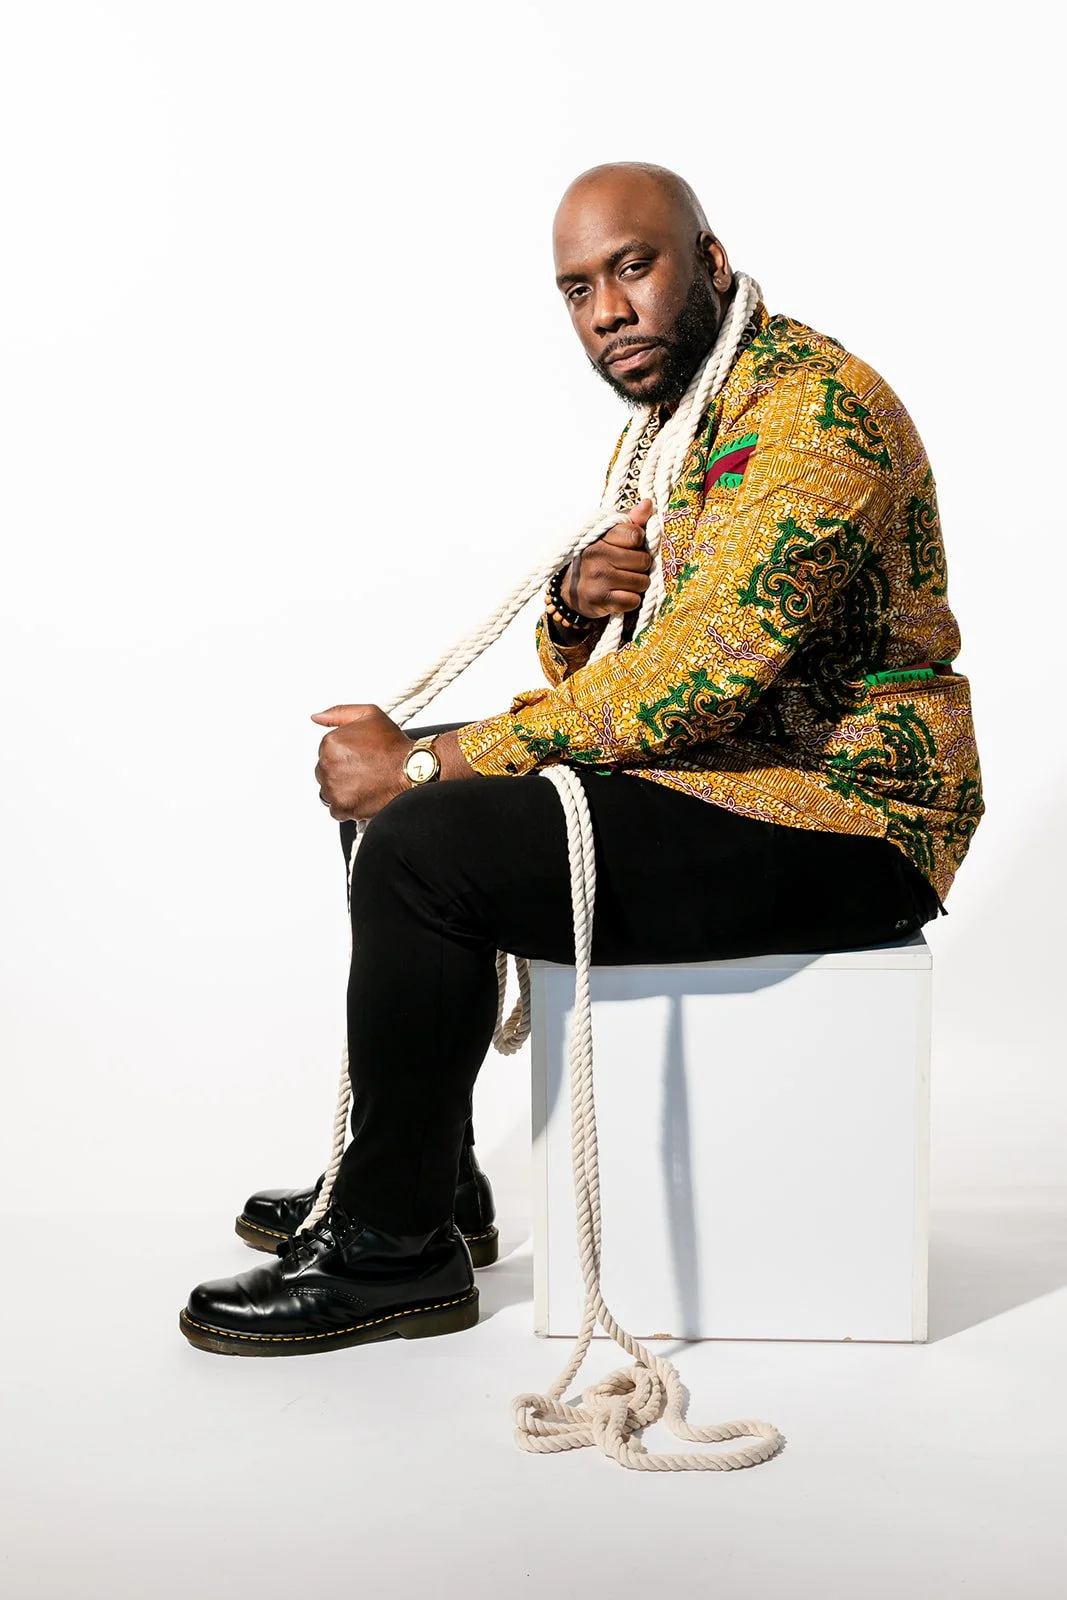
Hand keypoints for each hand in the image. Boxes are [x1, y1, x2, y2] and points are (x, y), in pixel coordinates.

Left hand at [311, 704, 410, 820]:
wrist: (412, 770)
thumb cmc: (394, 745)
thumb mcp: (369, 714)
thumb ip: (339, 712)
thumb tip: (316, 717)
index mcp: (330, 743)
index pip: (325, 753)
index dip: (344, 755)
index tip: (358, 757)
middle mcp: (327, 765)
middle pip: (324, 773)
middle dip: (341, 773)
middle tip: (363, 771)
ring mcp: (333, 787)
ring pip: (328, 792)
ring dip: (342, 790)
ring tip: (364, 783)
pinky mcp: (342, 806)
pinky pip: (335, 810)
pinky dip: (348, 806)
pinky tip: (363, 796)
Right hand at [561, 498, 653, 618]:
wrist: (573, 591)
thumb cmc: (600, 558)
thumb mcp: (612, 535)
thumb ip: (632, 520)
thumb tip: (649, 503)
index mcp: (599, 535)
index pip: (636, 535)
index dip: (639, 543)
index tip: (631, 546)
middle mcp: (596, 554)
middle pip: (643, 560)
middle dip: (641, 567)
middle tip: (628, 568)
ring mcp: (597, 577)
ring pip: (641, 582)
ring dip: (638, 585)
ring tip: (623, 582)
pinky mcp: (599, 599)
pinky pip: (633, 601)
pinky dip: (631, 601)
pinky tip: (619, 595)